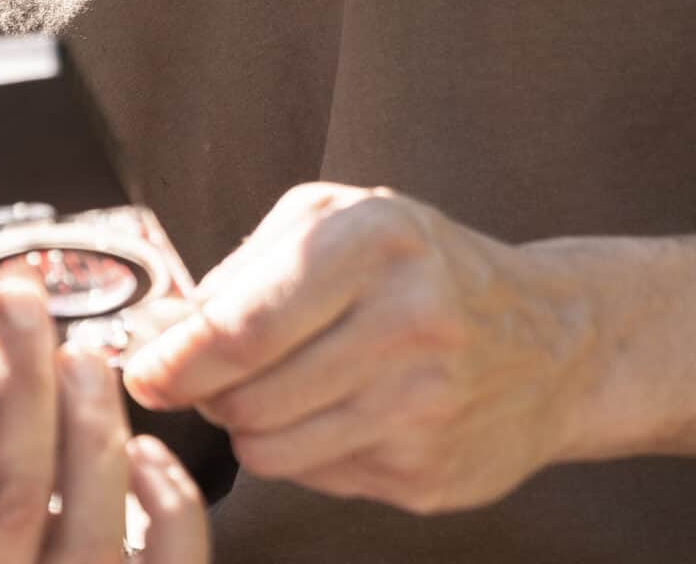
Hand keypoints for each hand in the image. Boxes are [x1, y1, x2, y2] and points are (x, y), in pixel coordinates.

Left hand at [124, 183, 592, 515]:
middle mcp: (410, 324)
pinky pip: (317, 476)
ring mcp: (428, 409)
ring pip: (271, 448)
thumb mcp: (336, 218)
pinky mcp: (433, 477)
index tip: (139, 369)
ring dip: (245, 426)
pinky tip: (336, 412)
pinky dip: (302, 449)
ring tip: (268, 390)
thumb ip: (245, 265)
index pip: (243, 324)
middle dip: (200, 393)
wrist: (556, 343)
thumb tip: (164, 330)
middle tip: (197, 379)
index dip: (174, 357)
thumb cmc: (420, 267)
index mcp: (376, 242)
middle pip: (248, 395)